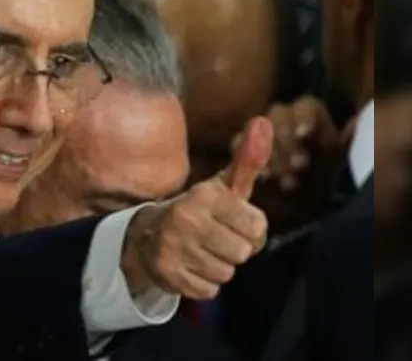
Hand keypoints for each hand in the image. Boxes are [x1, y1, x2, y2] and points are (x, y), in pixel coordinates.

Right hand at [122, 118, 272, 299]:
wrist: (146, 234)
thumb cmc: (199, 209)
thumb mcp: (222, 185)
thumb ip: (248, 159)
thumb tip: (264, 121)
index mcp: (204, 196)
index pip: (257, 226)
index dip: (250, 228)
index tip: (233, 221)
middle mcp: (186, 220)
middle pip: (242, 253)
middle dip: (235, 249)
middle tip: (216, 239)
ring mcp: (174, 248)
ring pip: (226, 273)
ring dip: (219, 267)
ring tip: (201, 251)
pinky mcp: (167, 275)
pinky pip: (209, 290)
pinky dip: (203, 283)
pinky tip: (190, 266)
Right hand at [231, 97, 349, 230]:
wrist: (292, 210)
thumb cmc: (318, 183)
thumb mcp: (336, 165)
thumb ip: (344, 143)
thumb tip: (355, 123)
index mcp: (309, 118)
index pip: (305, 105)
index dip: (304, 116)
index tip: (305, 134)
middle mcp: (283, 120)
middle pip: (278, 115)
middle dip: (288, 140)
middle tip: (300, 166)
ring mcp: (259, 133)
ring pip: (258, 129)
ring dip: (272, 154)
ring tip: (285, 181)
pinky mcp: (241, 149)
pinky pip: (238, 143)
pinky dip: (249, 158)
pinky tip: (264, 178)